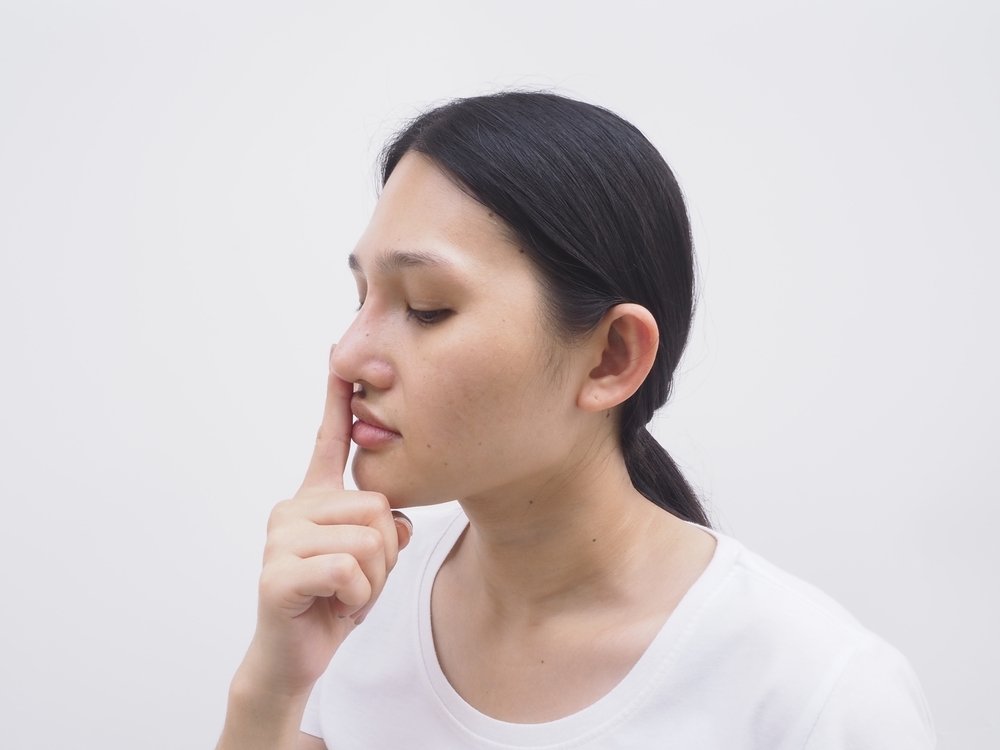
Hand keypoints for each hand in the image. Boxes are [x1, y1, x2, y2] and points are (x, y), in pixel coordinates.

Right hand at [239, 345, 411, 697]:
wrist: (295, 656)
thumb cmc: (333, 602)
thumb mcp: (372, 563)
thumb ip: (384, 533)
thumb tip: (396, 525)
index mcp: (314, 499)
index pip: (328, 441)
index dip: (336, 400)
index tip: (337, 357)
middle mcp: (293, 508)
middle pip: (377, 508)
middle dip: (385, 556)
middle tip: (358, 580)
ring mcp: (281, 540)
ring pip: (368, 542)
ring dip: (372, 581)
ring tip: (343, 594)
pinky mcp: (276, 574)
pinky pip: (347, 571)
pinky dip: (356, 597)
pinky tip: (334, 607)